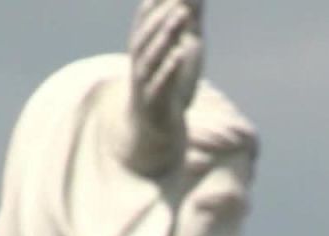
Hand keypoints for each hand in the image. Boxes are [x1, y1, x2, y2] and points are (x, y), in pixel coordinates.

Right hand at [122, 0, 203, 173]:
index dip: (151, 6)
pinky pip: (161, 83)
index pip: (144, 24)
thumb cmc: (166, 87)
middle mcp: (140, 65)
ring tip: (181, 17)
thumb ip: (183, 28)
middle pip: (147, 36)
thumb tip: (188, 2)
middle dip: (162, 15)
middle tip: (179, 0)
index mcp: (143, 52)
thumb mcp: (178, 55)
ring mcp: (145, 84)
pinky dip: (169, 68)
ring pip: (152, 56)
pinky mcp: (155, 102)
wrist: (155, 130)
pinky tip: (180, 55)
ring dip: (166, 35)